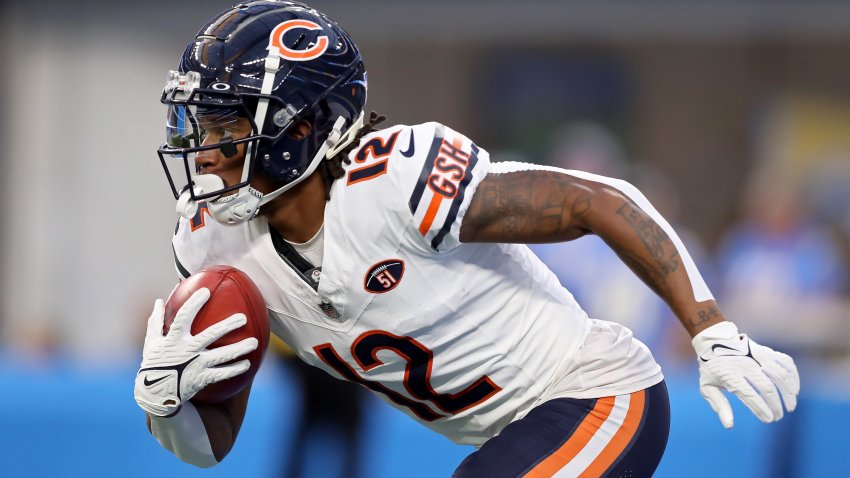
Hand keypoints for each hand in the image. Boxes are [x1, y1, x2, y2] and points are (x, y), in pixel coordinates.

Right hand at [133, 288, 257, 416]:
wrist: (154, 395)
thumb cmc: (154, 364)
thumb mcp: (152, 342)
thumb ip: (156, 321)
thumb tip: (159, 300)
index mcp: (173, 339)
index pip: (183, 318)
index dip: (193, 304)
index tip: (206, 292)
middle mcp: (186, 351)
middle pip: (209, 336)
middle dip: (227, 326)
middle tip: (243, 318)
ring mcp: (195, 366)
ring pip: (221, 356)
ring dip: (238, 349)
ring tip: (254, 342)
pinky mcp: (201, 379)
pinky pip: (221, 374)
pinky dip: (235, 369)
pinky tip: (248, 364)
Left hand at [692, 321, 799, 428]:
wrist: (714, 341)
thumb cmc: (711, 368)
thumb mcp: (707, 387)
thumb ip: (719, 405)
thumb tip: (729, 426)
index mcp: (730, 375)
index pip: (749, 395)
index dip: (761, 409)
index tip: (768, 419)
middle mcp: (746, 365)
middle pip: (767, 387)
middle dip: (775, 405)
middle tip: (777, 417)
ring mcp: (758, 356)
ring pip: (780, 375)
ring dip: (788, 393)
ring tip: (790, 407)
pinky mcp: (766, 351)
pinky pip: (785, 362)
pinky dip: (793, 376)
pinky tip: (794, 390)